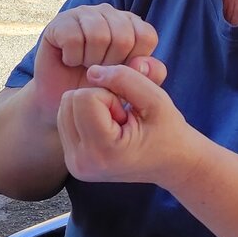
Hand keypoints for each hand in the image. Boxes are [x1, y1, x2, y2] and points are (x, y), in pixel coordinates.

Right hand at [31, 4, 163, 118]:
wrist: (66, 104)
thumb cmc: (100, 91)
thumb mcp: (132, 87)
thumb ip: (150, 75)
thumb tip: (142, 63)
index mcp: (131, 23)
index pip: (146, 36)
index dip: (133, 62)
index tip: (119, 72)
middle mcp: (109, 12)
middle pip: (123, 37)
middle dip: (111, 65)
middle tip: (99, 72)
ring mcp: (84, 13)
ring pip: (98, 36)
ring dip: (91, 62)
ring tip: (85, 66)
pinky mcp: (60, 21)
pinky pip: (73, 38)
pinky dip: (72, 58)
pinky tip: (70, 61)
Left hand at [56, 63, 200, 187]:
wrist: (173, 164)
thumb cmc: (168, 131)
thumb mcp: (155, 98)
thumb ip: (124, 78)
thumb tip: (91, 71)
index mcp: (101, 151)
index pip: (84, 97)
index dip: (110, 95)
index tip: (127, 114)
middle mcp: (81, 162)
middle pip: (69, 100)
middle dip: (98, 99)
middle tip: (122, 117)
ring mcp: (74, 165)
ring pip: (64, 107)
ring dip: (91, 106)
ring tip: (116, 124)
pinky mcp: (72, 162)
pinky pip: (66, 119)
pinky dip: (86, 116)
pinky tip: (107, 129)